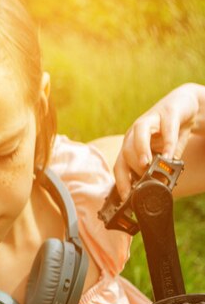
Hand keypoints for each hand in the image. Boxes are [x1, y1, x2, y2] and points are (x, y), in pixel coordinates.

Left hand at [114, 83, 204, 197]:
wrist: (185, 106)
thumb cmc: (170, 133)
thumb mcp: (163, 154)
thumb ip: (160, 168)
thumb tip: (161, 186)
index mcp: (131, 145)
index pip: (120, 165)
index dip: (121, 182)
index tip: (126, 197)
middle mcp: (136, 133)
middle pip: (127, 151)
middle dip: (133, 168)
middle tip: (143, 182)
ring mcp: (151, 119)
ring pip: (139, 133)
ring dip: (140, 150)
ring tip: (146, 165)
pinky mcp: (168, 112)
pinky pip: (167, 127)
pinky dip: (168, 142)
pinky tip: (170, 155)